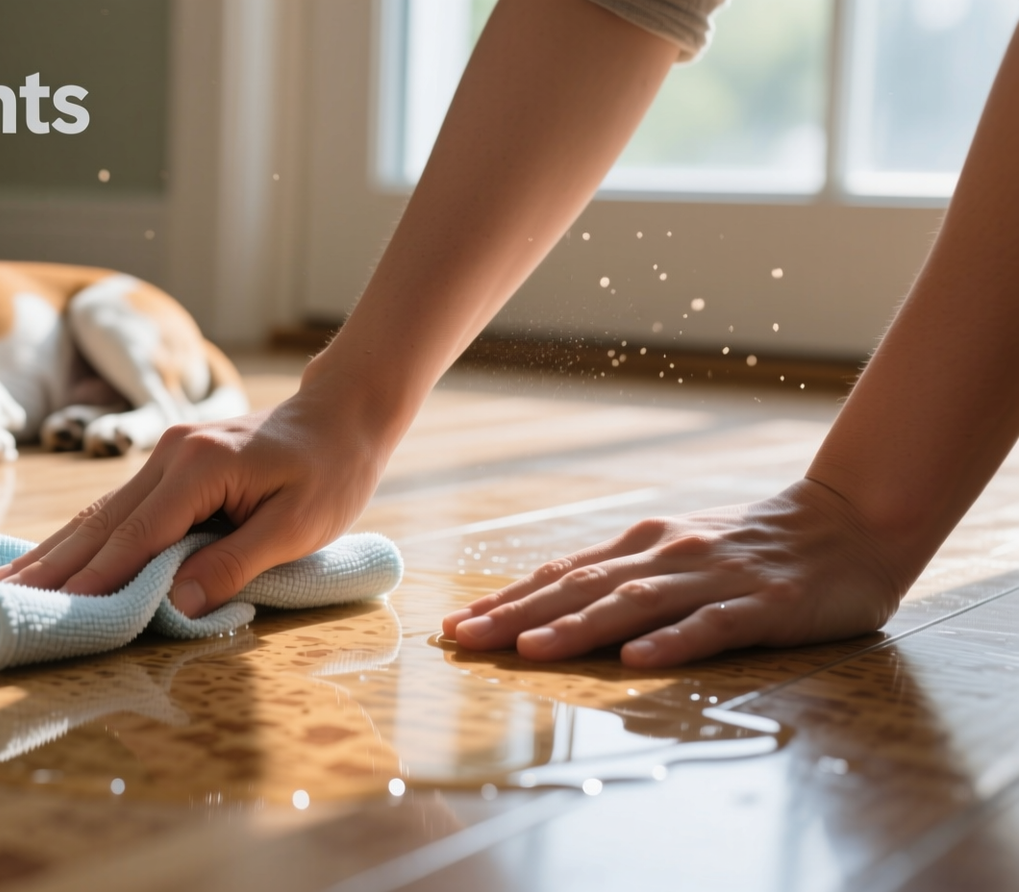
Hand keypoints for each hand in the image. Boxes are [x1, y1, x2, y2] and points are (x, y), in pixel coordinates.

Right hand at [0, 384, 390, 616]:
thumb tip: (176, 606)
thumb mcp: (297, 528)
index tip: (52, 613)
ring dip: (51, 553)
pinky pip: (114, 508)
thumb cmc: (330, 473)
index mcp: (199, 467)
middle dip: (48, 567)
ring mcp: (163, 454)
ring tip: (2, 584)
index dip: (95, 580)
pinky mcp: (168, 463)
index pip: (136, 536)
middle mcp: (168, 454)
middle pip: (98, 522)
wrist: (342, 415)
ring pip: (97, 514)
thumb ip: (234, 564)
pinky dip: (79, 539)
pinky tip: (48, 558)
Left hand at [441, 479, 911, 666]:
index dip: (507, 598)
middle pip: (581, 587)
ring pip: (635, 604)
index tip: (457, 622)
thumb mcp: (680, 552)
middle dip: (517, 615)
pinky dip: (670, 641)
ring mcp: (715, 577)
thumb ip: (624, 576)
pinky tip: (636, 660)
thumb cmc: (753, 546)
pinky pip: (711, 625)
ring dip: (577, 627)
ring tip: (528, 650)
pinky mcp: (764, 603)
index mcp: (645, 545)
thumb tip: (549, 604)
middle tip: (463, 639)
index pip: (562, 573)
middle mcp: (669, 554)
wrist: (850, 521)